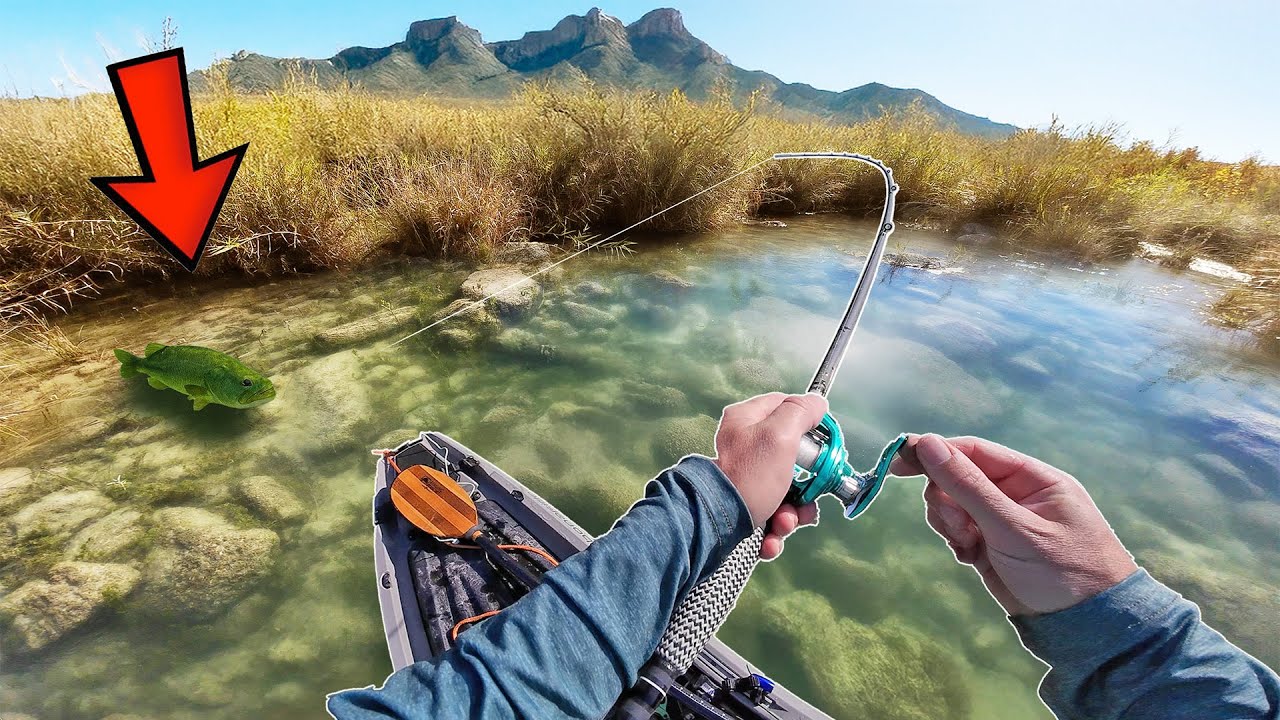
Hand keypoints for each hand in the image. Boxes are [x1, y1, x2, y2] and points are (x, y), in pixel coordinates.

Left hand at [712, 393, 827, 558]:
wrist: (715, 525)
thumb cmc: (746, 477)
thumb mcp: (779, 434)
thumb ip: (800, 412)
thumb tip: (816, 403)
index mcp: (748, 419)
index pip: (788, 408)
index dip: (810, 427)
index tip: (822, 447)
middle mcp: (745, 446)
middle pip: (792, 459)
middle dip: (804, 486)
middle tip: (804, 497)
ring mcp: (745, 477)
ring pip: (785, 492)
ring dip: (792, 514)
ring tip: (782, 524)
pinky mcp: (744, 504)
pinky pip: (771, 515)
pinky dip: (775, 530)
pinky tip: (769, 539)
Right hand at [890, 434, 1137, 614]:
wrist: (1089, 630)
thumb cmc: (1063, 571)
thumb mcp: (1014, 528)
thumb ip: (968, 487)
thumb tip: (927, 443)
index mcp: (1031, 478)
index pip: (974, 451)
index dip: (935, 452)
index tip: (899, 461)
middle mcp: (1015, 494)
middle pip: (957, 477)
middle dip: (946, 499)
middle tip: (956, 526)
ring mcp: (1002, 521)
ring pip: (953, 505)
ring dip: (949, 522)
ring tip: (968, 546)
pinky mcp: (992, 546)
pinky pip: (959, 530)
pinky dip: (955, 541)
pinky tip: (969, 557)